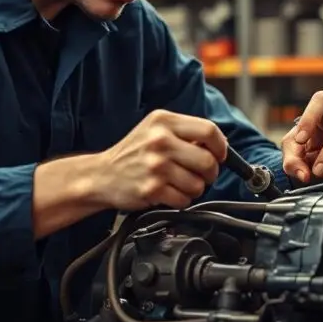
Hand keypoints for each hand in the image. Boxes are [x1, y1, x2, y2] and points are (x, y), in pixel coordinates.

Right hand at [98, 110, 225, 209]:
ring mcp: (156, 165)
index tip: (220, 155)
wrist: (101, 175)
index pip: (209, 130)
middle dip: (210, 172)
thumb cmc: (133, 153)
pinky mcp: (152, 189)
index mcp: (164, 121)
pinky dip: (182, 200)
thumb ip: (186, 133)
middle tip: (202, 175)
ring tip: (180, 184)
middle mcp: (160, 141)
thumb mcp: (156, 130)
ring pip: (198, 183)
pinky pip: (184, 200)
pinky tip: (170, 193)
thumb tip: (221, 144)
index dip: (221, 146)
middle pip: (208, 160)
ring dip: (195, 188)